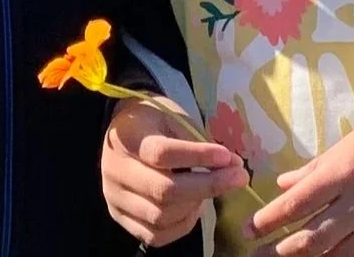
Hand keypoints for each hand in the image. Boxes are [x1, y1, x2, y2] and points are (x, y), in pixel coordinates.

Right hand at [101, 96, 250, 245]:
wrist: (124, 133)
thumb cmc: (154, 122)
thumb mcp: (174, 118)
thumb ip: (200, 142)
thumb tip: (234, 166)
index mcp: (127, 138)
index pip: (162, 153)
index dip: (198, 157)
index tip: (227, 156)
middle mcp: (115, 170)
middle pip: (163, 190)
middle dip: (207, 186)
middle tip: (238, 178)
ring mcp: (114, 197)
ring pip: (161, 216)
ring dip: (195, 206)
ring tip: (209, 190)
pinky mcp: (119, 217)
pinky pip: (155, 235)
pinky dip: (181, 225)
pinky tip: (193, 207)